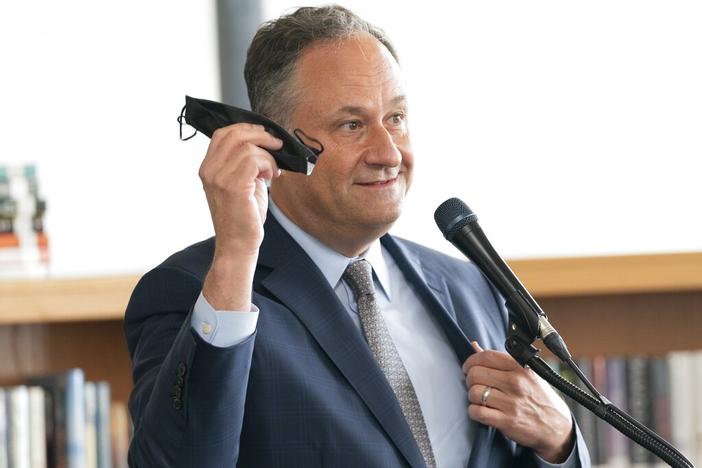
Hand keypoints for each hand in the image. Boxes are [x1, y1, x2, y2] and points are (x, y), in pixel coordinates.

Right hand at [198, 123, 282, 309]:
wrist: (238, 244)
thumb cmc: (242, 216)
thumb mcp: (242, 182)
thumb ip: (246, 162)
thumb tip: (266, 143)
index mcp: (208, 167)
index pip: (223, 133)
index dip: (246, 128)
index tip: (265, 135)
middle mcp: (209, 170)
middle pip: (234, 133)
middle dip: (260, 135)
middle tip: (277, 145)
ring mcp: (219, 177)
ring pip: (248, 147)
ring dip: (268, 156)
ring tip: (272, 172)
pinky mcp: (233, 186)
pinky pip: (255, 160)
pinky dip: (269, 165)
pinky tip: (272, 177)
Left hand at [462, 342, 573, 463]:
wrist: (557, 426)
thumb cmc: (539, 398)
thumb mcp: (525, 374)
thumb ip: (498, 361)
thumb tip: (475, 346)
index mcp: (519, 368)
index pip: (486, 356)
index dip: (471, 361)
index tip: (469, 367)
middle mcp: (516, 383)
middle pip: (475, 374)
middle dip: (469, 379)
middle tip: (474, 384)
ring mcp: (511, 402)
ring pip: (474, 393)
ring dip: (472, 397)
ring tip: (480, 398)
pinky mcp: (507, 421)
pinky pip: (477, 412)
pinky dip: (474, 412)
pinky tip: (481, 410)